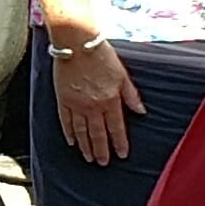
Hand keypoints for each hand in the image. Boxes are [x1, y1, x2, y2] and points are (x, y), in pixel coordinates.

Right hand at [44, 30, 137, 166]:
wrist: (76, 42)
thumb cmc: (101, 54)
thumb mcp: (122, 74)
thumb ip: (131, 95)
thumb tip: (141, 112)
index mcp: (110, 100)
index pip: (116, 128)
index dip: (119, 142)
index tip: (121, 154)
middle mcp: (93, 106)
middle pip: (97, 134)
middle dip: (101, 150)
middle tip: (103, 163)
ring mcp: (76, 104)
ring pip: (82, 131)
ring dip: (86, 146)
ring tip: (88, 158)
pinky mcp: (63, 99)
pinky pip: (66, 121)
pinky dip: (69, 133)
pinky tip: (72, 141)